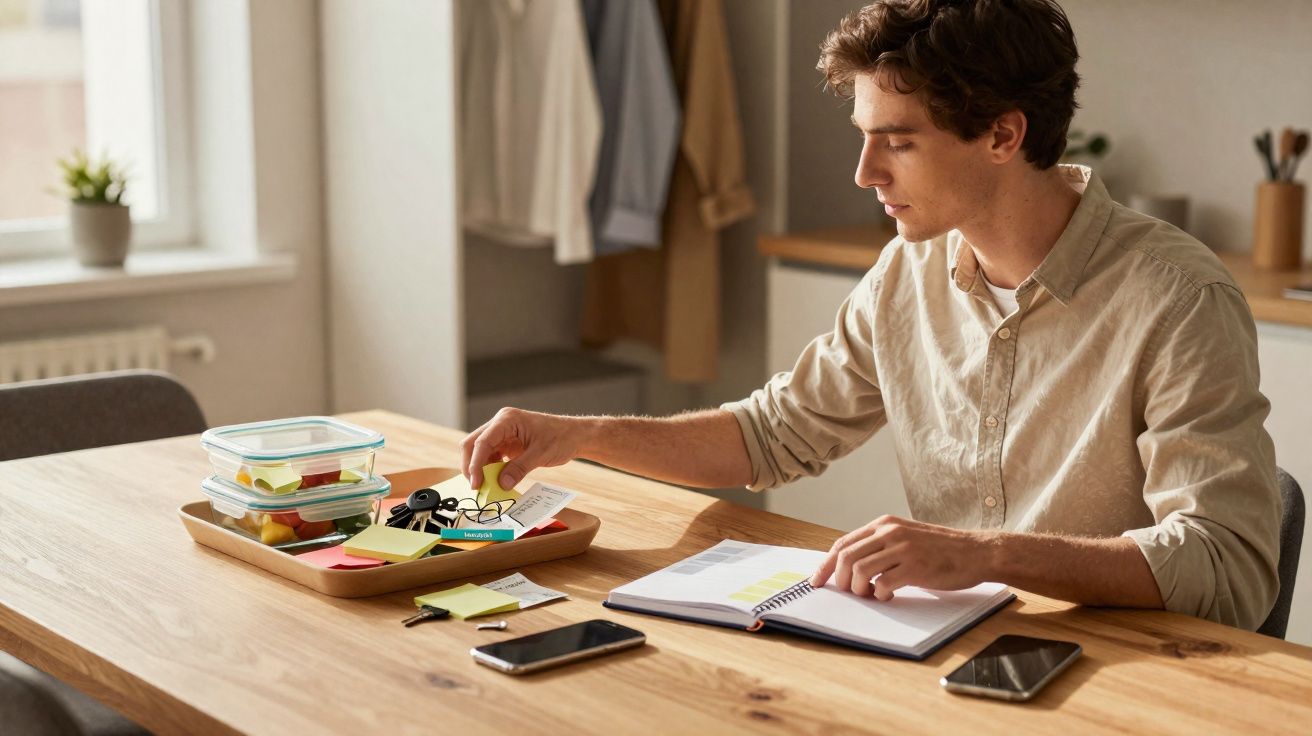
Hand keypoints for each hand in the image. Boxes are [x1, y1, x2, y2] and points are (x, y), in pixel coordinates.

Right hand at [459, 408, 584, 489]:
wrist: (574, 435)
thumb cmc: (561, 438)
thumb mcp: (541, 454)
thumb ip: (519, 469)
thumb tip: (501, 484)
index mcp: (507, 420)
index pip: (482, 442)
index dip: (475, 464)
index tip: (476, 483)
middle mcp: (500, 423)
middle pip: (473, 444)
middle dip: (471, 466)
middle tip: (476, 487)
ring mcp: (502, 433)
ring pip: (479, 451)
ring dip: (480, 469)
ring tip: (486, 486)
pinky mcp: (505, 443)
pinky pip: (490, 456)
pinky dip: (489, 469)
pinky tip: (495, 480)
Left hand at [809, 516, 996, 600]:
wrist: (976, 551)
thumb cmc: (940, 549)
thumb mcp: (905, 537)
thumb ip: (880, 545)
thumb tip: (848, 566)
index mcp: (884, 523)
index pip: (843, 543)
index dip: (826, 565)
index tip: (816, 582)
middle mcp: (890, 532)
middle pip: (846, 557)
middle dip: (840, 580)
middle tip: (848, 593)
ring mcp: (903, 548)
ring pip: (860, 571)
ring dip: (859, 590)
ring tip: (871, 594)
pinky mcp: (916, 567)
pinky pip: (883, 584)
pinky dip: (880, 595)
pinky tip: (889, 595)